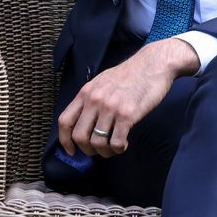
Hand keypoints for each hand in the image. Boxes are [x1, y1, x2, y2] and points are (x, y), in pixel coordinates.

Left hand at [57, 38, 198, 158]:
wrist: (152, 64)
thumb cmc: (128, 74)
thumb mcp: (101, 82)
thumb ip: (90, 100)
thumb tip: (83, 122)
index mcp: (85, 93)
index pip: (65, 121)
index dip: (64, 140)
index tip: (71, 151)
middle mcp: (94, 100)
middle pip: (79, 136)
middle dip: (87, 150)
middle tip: (98, 151)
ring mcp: (110, 108)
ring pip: (97, 142)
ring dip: (105, 152)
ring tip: (114, 148)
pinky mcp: (127, 115)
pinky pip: (116, 142)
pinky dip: (118, 148)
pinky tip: (124, 144)